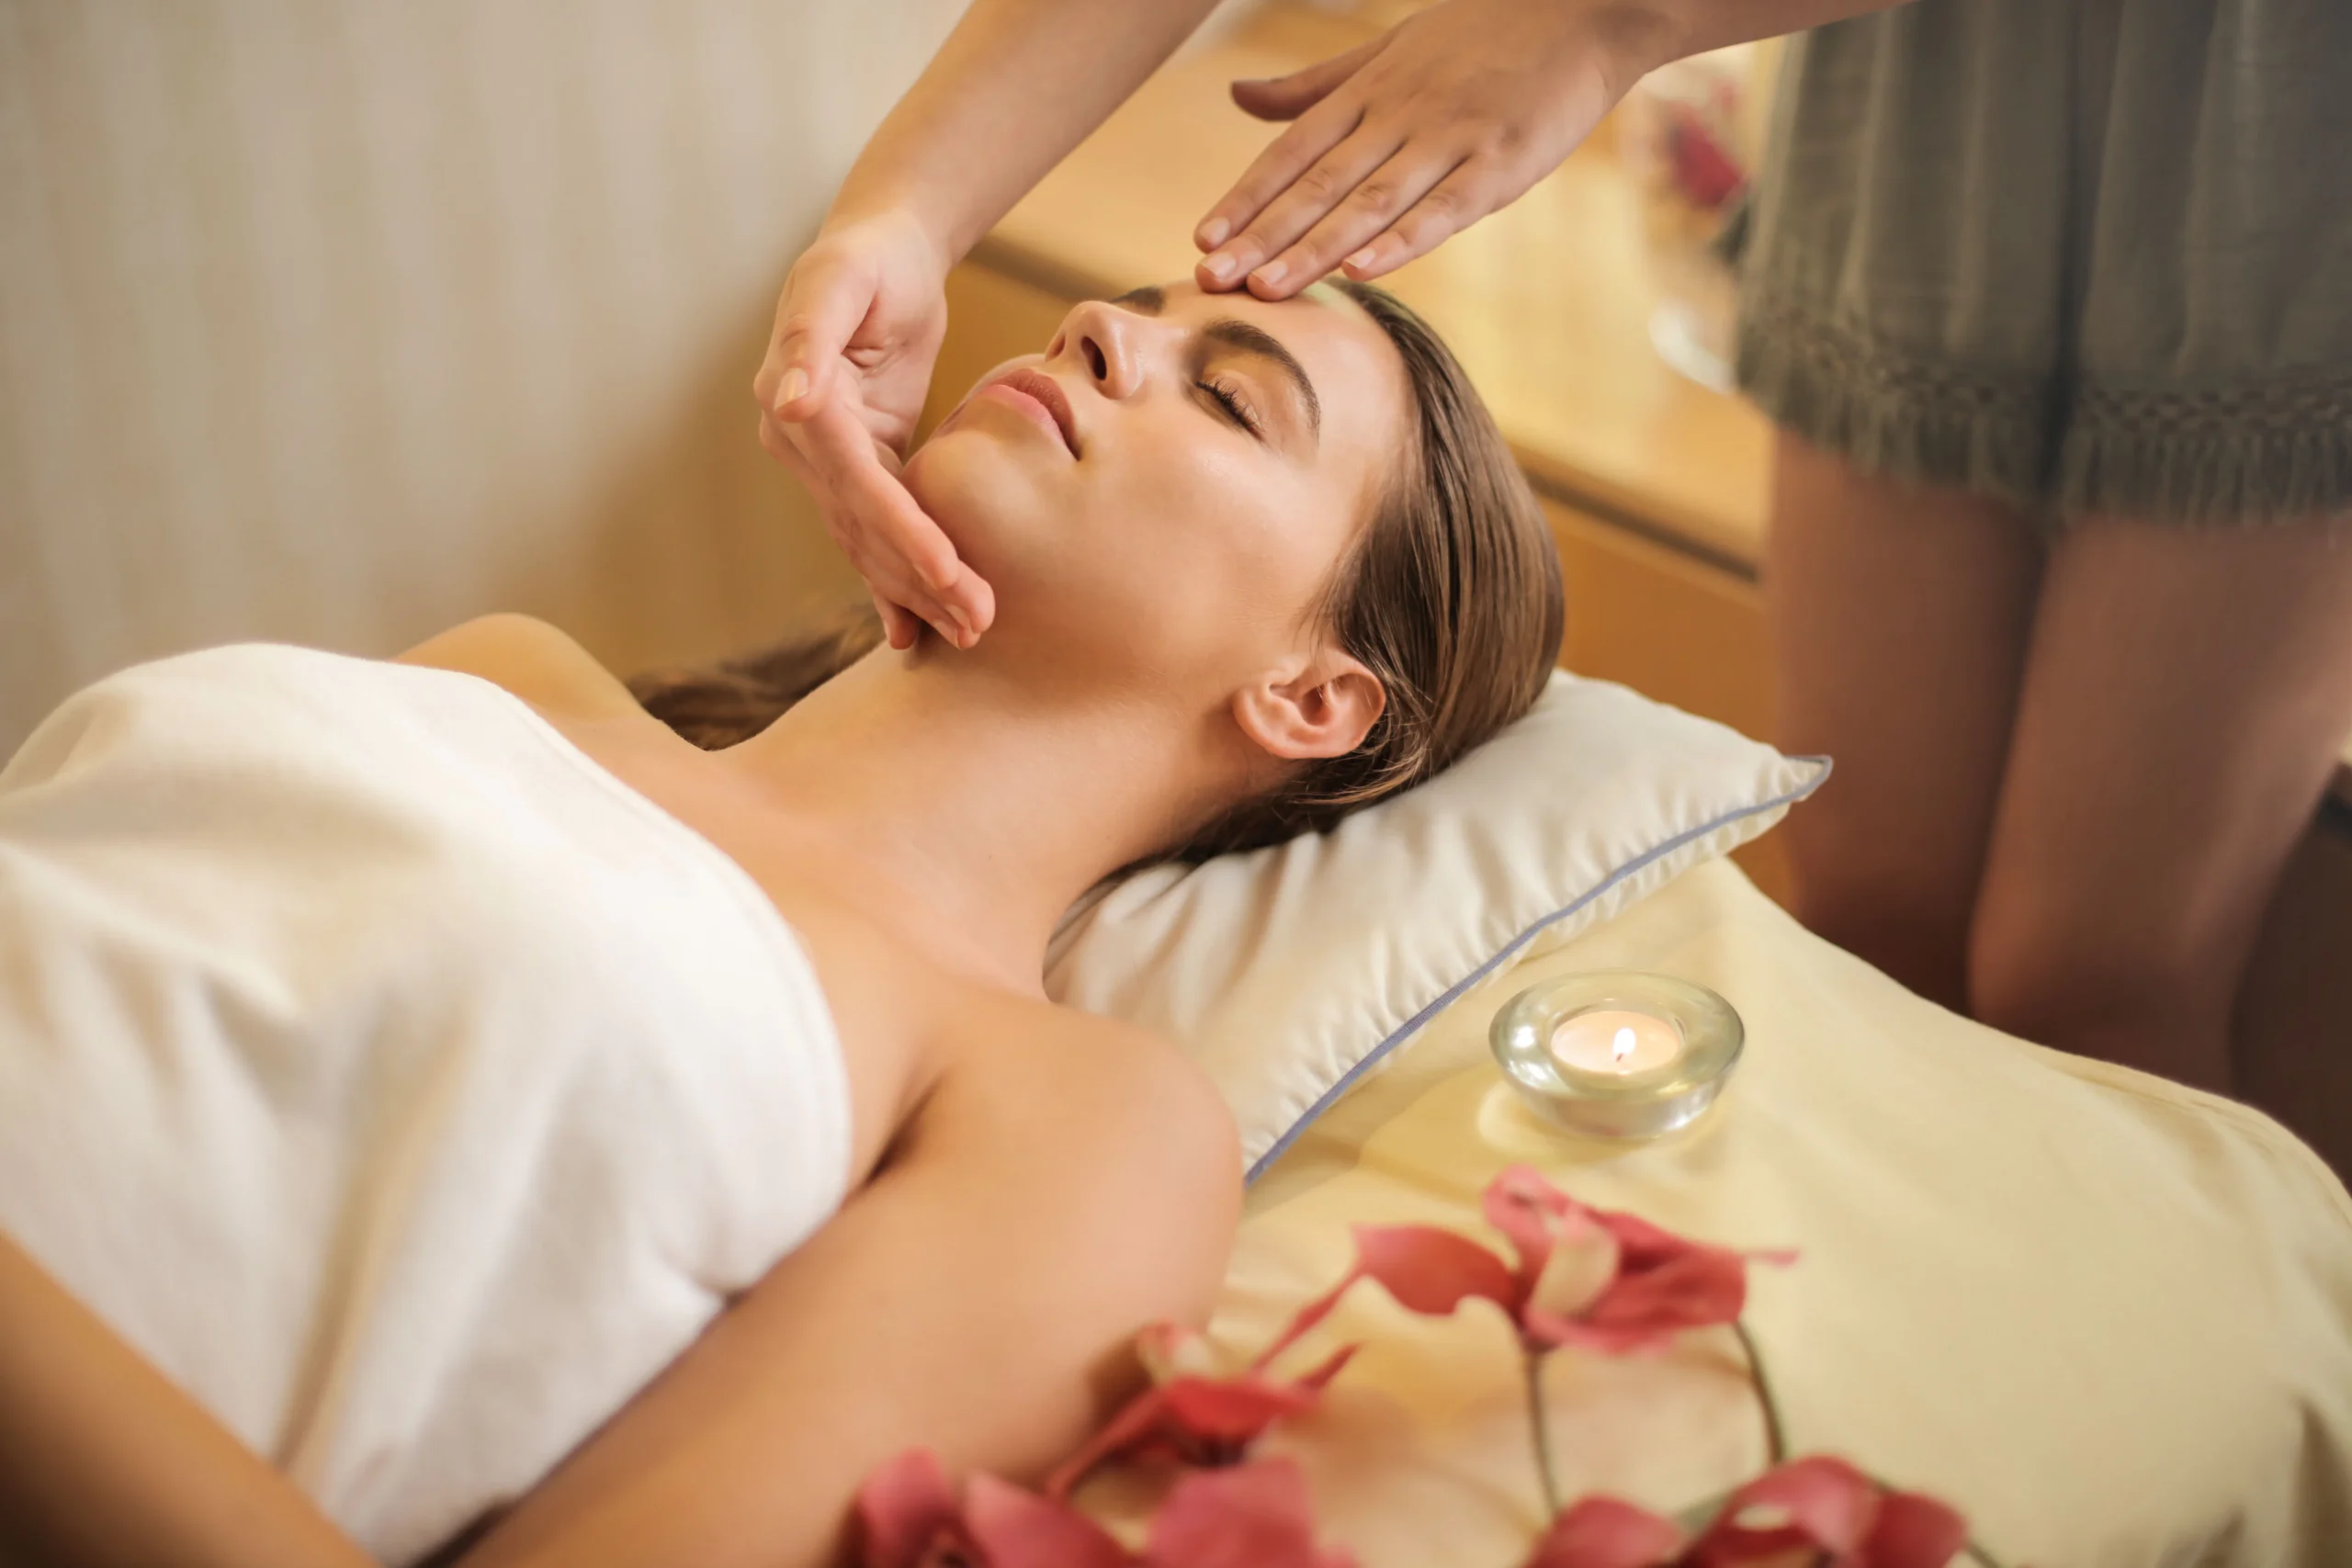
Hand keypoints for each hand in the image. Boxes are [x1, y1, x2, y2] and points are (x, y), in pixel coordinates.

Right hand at [754, 210, 994, 648]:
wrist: (882, 252)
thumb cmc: (867, 259)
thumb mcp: (839, 282)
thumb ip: (809, 338)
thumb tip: (789, 401)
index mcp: (794, 405)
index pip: (855, 482)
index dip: (900, 529)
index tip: (947, 570)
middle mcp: (801, 443)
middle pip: (865, 526)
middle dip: (920, 577)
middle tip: (977, 621)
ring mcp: (827, 462)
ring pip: (872, 540)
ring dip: (918, 591)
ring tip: (971, 632)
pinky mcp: (862, 466)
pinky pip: (879, 530)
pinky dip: (898, 580)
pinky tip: (917, 629)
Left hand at [1192, 0, 1671, 298]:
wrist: (1583, 8)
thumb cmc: (1481, 31)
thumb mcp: (1388, 48)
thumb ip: (1313, 85)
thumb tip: (1237, 97)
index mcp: (1370, 90)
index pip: (1294, 151)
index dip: (1247, 197)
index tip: (1204, 241)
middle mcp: (1400, 113)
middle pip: (1319, 184)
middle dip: (1262, 236)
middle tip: (1212, 280)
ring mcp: (1451, 138)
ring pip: (1370, 201)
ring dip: (1315, 248)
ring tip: (1267, 289)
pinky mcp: (1503, 162)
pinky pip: (1445, 208)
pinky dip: (1403, 240)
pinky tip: (1364, 271)